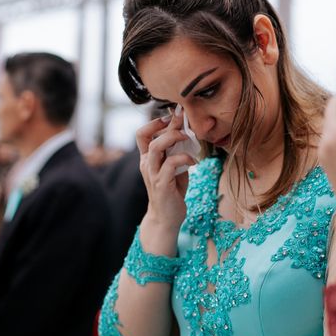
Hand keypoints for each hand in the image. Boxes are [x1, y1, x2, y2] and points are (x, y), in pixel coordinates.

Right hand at [136, 110, 195, 234]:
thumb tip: (187, 132)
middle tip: (184, 121)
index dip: (154, 122)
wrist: (166, 218)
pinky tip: (194, 162)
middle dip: (168, 126)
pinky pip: (171, 164)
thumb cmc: (172, 190)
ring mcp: (153, 174)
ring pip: (156, 147)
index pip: (142, 134)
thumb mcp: (174, 167)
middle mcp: (147, 164)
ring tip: (187, 138)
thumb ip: (177, 151)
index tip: (171, 117)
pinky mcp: (162, 184)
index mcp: (147, 158)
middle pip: (149, 137)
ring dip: (173, 138)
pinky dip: (184, 158)